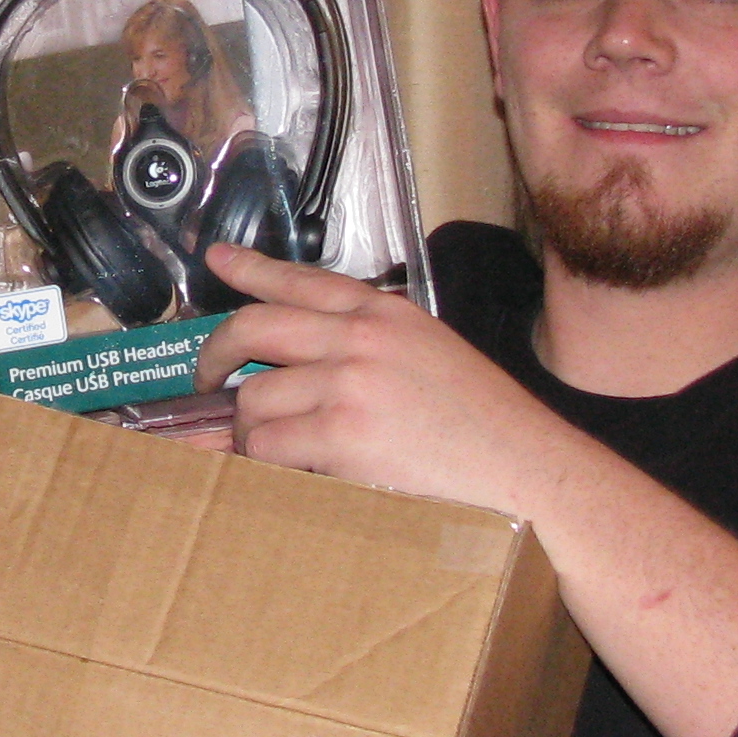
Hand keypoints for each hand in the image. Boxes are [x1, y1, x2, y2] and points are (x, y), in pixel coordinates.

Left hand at [195, 239, 737, 736]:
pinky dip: (265, 466)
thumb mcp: (434, 361)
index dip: (253, 269)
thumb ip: (373, 351)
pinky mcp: (341, 434)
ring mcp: (349, 383)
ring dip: (249, 432)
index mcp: (389, 314)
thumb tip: (307, 367)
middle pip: (255, 327)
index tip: (219, 262)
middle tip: (207, 380)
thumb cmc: (489, 432)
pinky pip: (268, 447)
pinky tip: (287, 474)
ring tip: (272, 454)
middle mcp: (363, 337)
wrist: (529, 474)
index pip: (303, 280)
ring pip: (253, 400)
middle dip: (217, 355)